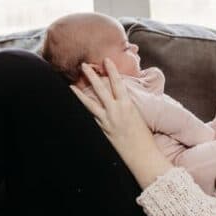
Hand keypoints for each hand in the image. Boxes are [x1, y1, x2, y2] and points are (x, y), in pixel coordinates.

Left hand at [69, 58, 172, 187]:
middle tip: (84, 65)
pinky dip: (84, 111)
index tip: (106, 60)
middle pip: (101, 89)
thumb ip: (127, 106)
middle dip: (92, 76)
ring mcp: (107, 121)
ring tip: (71, 86)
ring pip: (90, 103)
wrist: (142, 155)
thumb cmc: (144, 137)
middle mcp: (116, 111)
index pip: (118, 83)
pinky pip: (90, 118)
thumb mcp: (139, 116)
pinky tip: (75, 106)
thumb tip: (121, 98)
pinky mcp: (102, 130)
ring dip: (80, 94)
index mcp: (128, 105)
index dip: (112, 70)